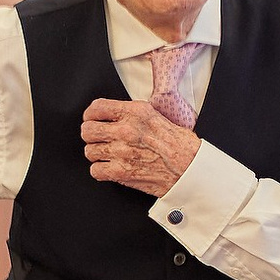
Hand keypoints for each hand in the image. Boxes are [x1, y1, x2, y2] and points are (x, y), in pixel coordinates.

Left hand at [82, 97, 200, 195]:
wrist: (191, 170)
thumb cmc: (182, 147)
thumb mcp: (159, 117)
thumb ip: (136, 115)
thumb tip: (118, 115)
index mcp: (136, 113)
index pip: (97, 107)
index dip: (90, 114)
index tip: (92, 119)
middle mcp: (127, 130)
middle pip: (87, 130)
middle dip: (90, 135)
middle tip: (98, 139)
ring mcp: (122, 152)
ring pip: (89, 151)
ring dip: (96, 154)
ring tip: (107, 155)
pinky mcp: (121, 172)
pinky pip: (96, 170)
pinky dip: (100, 171)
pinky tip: (110, 168)